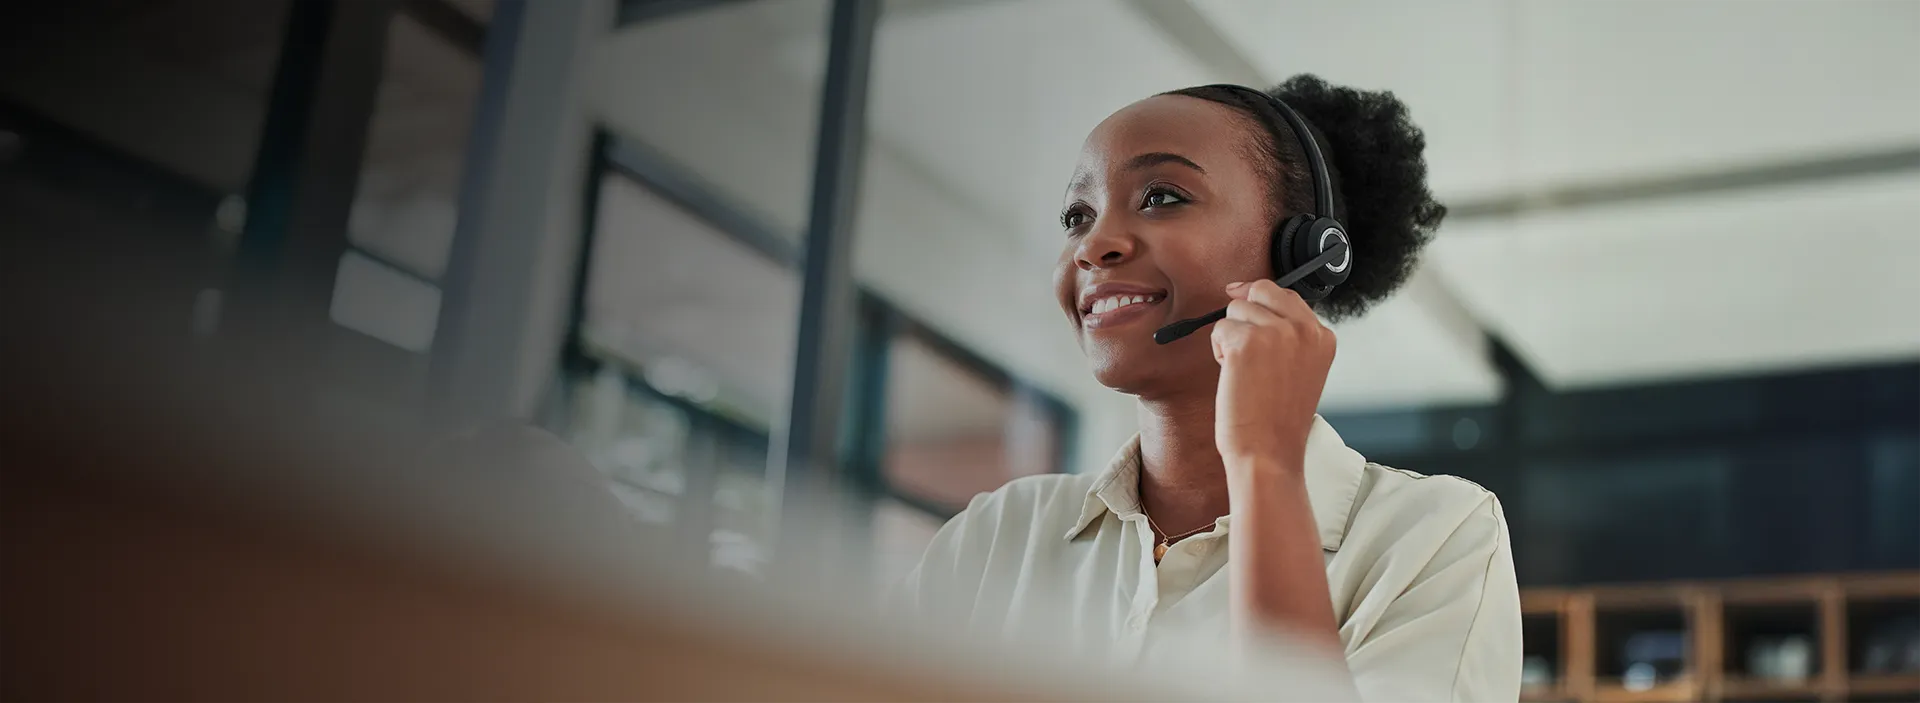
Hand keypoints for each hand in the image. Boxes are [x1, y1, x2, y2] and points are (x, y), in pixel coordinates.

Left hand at [1210, 279, 1335, 471]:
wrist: (1269, 452)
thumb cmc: (1278, 420)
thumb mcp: (1300, 369)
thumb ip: (1288, 335)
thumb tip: (1246, 294)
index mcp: (1323, 337)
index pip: (1287, 295)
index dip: (1261, 301)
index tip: (1246, 309)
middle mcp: (1305, 329)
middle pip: (1261, 290)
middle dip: (1245, 315)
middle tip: (1244, 351)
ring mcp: (1277, 333)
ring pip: (1236, 310)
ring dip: (1231, 338)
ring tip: (1245, 373)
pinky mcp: (1246, 342)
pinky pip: (1219, 329)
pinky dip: (1218, 351)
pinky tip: (1234, 377)